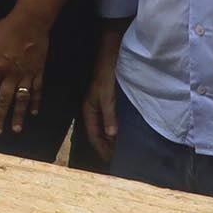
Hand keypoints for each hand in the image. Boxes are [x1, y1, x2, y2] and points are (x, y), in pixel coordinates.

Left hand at [0, 10, 49, 136]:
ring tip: (15, 129)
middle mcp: (12, 74)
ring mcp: (27, 75)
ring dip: (18, 115)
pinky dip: (35, 102)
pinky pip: (37, 90)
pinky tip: (33, 112)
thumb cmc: (7, 28)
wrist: (31, 21)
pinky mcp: (39, 72)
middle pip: (4, 99)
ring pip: (22, 99)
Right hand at [81, 33, 123, 162]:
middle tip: (119, 157)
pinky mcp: (108, 100)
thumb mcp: (107, 94)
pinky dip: (116, 128)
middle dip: (106, 145)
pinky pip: (110, 120)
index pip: (93, 135)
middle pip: (98, 133)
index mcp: (89, 108)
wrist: (110, 52)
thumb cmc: (106, 72)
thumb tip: (112, 136)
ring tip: (122, 148)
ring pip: (104, 127)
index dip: (101, 148)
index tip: (111, 160)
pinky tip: (124, 132)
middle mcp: (93, 109)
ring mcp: (100, 104)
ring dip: (111, 138)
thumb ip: (109, 114)